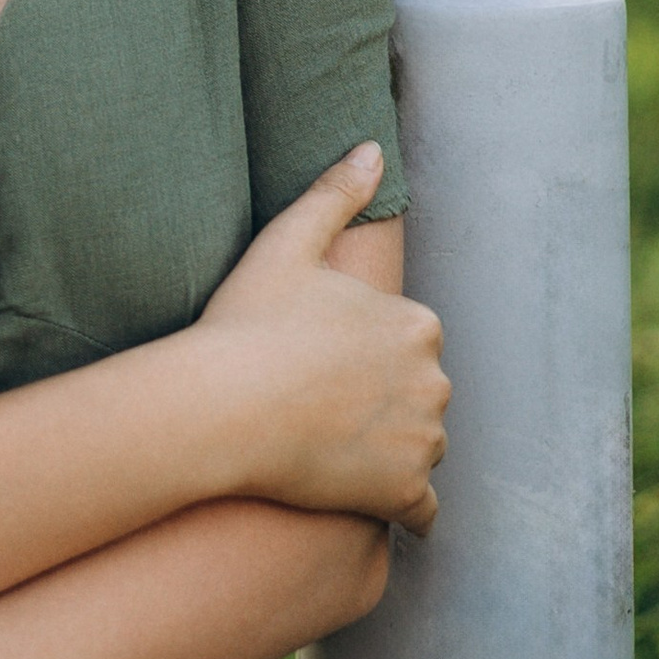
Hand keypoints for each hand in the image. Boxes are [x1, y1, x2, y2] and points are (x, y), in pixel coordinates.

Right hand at [196, 144, 448, 534]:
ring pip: (421, 450)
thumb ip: (335, 194)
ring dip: (391, 454)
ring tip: (331, 453)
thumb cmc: (247, 323)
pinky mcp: (405, 494)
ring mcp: (424, 441)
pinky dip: (401, 509)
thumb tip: (373, 147)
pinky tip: (362, 501)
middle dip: (384, 405)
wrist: (223, 407)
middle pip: (418, 397)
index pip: (408, 345)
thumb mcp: (286, 244)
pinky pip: (421, 511)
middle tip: (322, 412)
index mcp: (417, 323)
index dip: (363, 356)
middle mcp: (435, 381)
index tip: (321, 364)